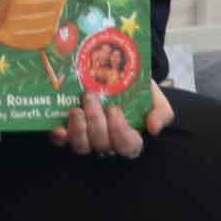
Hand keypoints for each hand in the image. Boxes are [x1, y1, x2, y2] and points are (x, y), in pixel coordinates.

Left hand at [52, 79, 174, 159]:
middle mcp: (108, 143)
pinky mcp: (69, 131)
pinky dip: (60, 137)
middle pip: (102, 145)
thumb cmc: (138, 89)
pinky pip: (62, 142)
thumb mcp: (155, 97)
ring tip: (77, 109)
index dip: (119, 131)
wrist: (118, 73)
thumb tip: (153, 129)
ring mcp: (87, 139)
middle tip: (91, 97)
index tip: (114, 109)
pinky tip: (59, 128)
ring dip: (78, 129)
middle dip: (96, 122)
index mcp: (131, 138)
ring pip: (82, 147)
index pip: (128, 147)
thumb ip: (161, 112)